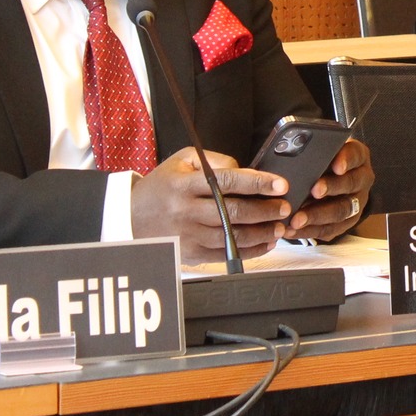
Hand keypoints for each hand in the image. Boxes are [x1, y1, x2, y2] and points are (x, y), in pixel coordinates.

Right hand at [131, 147, 292, 263]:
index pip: (228, 181)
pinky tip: (264, 243)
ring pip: (232, 236)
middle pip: (233, 212)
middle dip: (265, 210)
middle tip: (285, 208)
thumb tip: (244, 170)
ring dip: (261, 233)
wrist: (129, 216)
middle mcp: (187, 210)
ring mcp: (189, 234)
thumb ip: (215, 160)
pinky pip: (225, 254)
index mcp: (186, 184)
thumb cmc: (161, 186)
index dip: (257, 183)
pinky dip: (248, 251)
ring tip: (280, 227)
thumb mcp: (182, 160)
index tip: (280, 184)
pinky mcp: (190, 253)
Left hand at [287, 138, 374, 238]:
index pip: (355, 155)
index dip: (347, 160)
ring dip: (318, 215)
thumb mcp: (322, 150)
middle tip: (314, 191)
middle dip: (332, 188)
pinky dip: (310, 231)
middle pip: (350, 184)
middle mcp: (361, 180)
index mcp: (357, 157)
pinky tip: (292, 230)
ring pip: (341, 211)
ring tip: (296, 219)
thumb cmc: (323, 161)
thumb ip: (313, 150)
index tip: (337, 166)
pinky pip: (330, 229)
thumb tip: (290, 149)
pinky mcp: (346, 222)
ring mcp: (356, 203)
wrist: (332, 180)